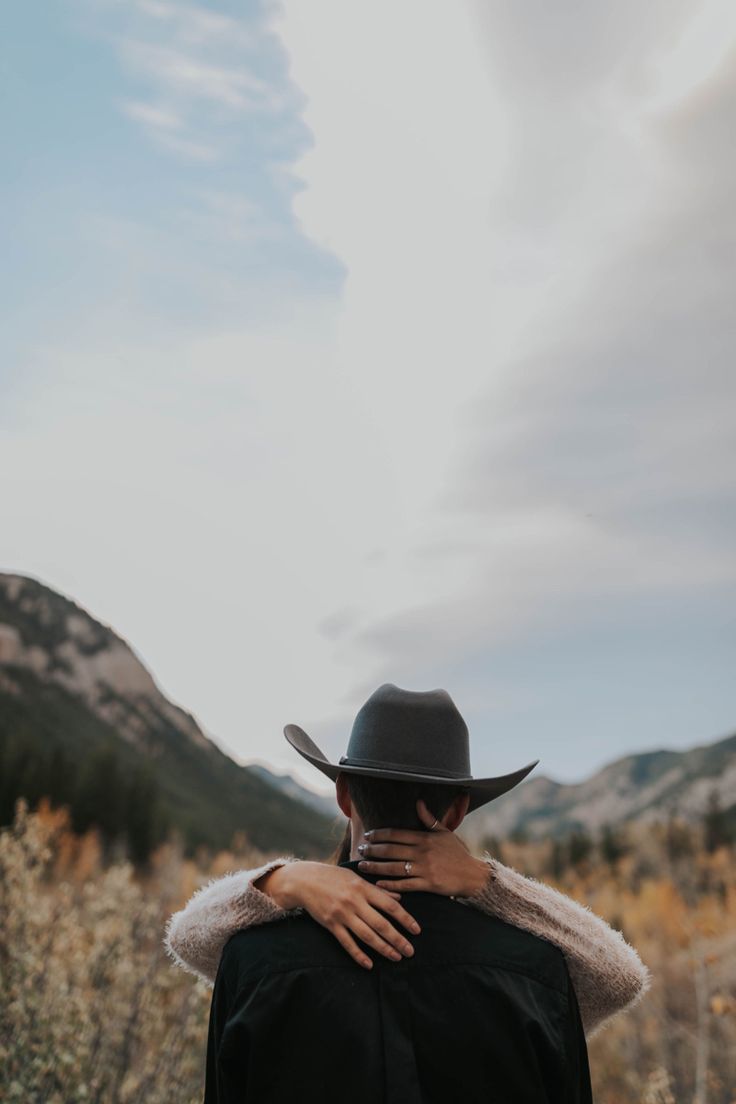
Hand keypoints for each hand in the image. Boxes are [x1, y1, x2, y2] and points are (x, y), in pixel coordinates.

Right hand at [254, 862, 420, 970]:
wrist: (305, 880)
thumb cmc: (333, 877)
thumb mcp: (356, 878)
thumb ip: (378, 890)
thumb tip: (400, 898)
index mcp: (363, 888)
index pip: (389, 905)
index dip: (405, 919)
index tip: (416, 931)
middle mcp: (354, 901)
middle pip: (381, 924)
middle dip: (397, 939)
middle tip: (410, 951)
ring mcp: (342, 914)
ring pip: (366, 936)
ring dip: (383, 948)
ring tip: (396, 957)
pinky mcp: (331, 925)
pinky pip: (347, 943)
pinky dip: (358, 955)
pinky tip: (369, 965)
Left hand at [356, 799, 490, 897]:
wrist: (473, 875)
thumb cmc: (458, 853)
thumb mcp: (445, 832)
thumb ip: (429, 819)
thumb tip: (418, 802)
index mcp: (425, 838)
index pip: (397, 834)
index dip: (380, 834)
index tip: (368, 835)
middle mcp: (422, 852)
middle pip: (391, 850)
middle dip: (373, 850)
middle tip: (359, 850)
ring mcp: (425, 869)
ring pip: (394, 867)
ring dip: (376, 867)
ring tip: (362, 865)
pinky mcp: (428, 884)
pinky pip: (405, 885)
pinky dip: (390, 884)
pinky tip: (378, 884)